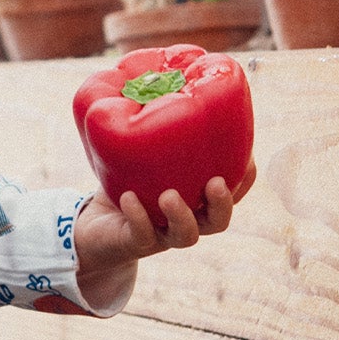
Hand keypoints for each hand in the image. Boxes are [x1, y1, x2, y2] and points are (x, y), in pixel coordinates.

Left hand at [73, 158, 255, 313]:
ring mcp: (161, 238)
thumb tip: (141, 95)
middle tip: (216, 182)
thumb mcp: (136, 164)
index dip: (243, 183)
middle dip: (222, 205)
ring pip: (185, 237)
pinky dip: (137, 216)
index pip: (227, 196)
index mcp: (191, 203)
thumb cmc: (120, 190)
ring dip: (182, 217)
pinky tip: (129, 198)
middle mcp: (182, 224)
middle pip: (216, 222)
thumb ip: (147, 144)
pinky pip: (141, 234)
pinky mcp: (134, 244)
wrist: (88, 228)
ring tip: (170, 196)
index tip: (250, 161)